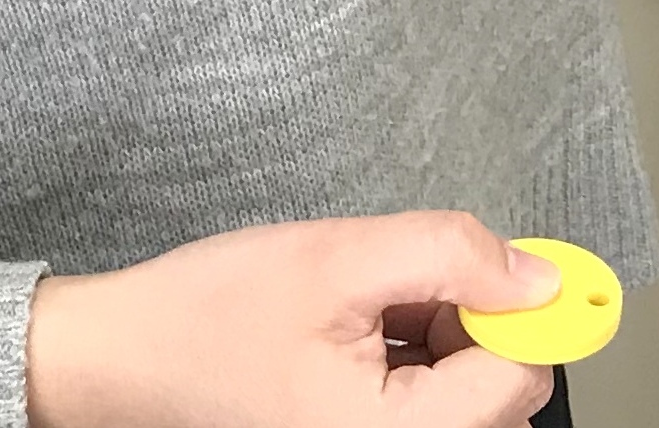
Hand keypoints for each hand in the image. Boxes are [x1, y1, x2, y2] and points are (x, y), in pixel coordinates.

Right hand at [25, 212, 562, 427]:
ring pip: (464, 392)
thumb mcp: (336, 258)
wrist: (120, 358)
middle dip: (467, 320)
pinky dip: (410, 352)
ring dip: (438, 333)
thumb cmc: (206, 317)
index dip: (513, 308)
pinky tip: (356, 327)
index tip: (491, 264)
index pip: (519, 379)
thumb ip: (449, 257)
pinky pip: (424, 402)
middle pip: (498, 391)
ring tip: (362, 304)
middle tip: (394, 282)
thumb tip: (539, 277)